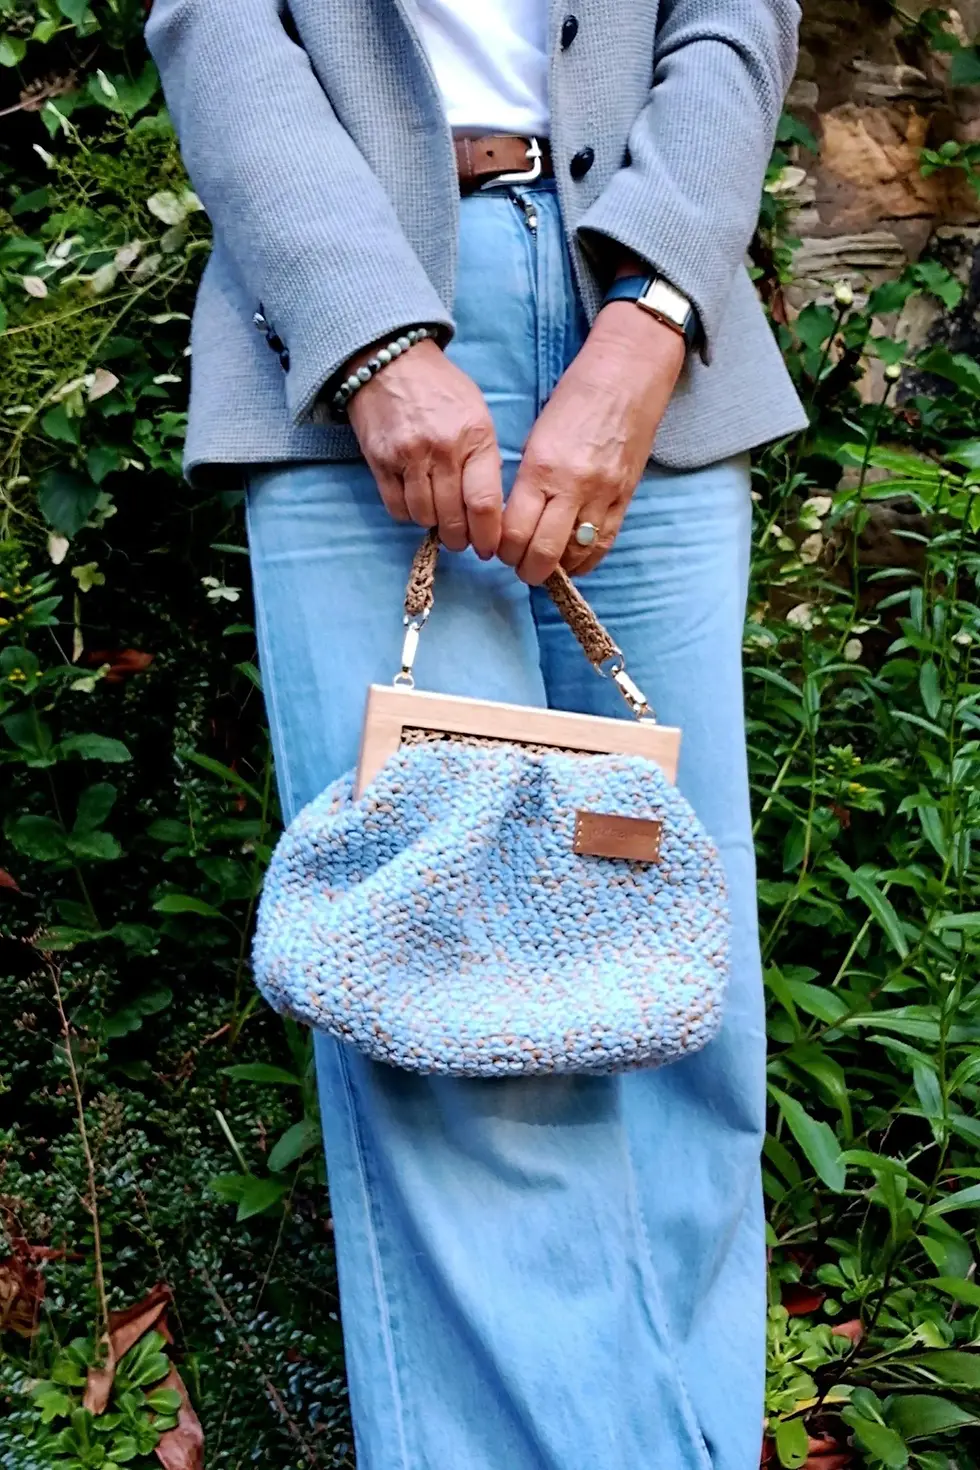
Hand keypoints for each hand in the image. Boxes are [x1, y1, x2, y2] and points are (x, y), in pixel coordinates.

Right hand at [346, 338, 502, 558]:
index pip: (484, 504)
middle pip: (454, 518)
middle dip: (461, 539)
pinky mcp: (380, 461)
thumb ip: (484, 459)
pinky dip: (408, 514)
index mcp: (475, 437)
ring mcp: (408, 456)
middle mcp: (442, 449)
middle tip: (463, 541)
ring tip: (439, 518)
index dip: (488, 536)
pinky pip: (396, 508)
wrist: (390, 362)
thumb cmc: (441, 391)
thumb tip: (489, 510)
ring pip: (424, 517)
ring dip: (433, 526)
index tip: (488, 548)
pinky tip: (415, 504)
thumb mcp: (478, 415)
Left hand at [498, 304, 685, 582]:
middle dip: (525, 568)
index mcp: (542, 467)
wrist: (627, 377)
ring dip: (556, 569)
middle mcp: (573, 487)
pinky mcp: (625, 499)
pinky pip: (604, 546)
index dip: (503, 550)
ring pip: (575, 556)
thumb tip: (516, 521)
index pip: (515, 531)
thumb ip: (527, 481)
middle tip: (518, 566)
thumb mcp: (537, 437)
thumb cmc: (575, 399)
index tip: (499, 550)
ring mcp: (603, 496)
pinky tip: (572, 563)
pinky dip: (585, 562)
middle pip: (543, 552)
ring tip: (545, 565)